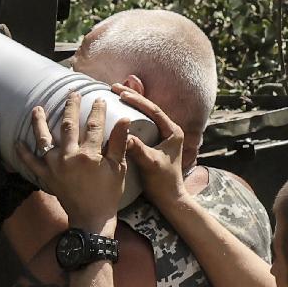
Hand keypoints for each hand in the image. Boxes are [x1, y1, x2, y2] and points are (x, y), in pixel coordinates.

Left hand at [15, 90, 127, 231]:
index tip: (98, 99)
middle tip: (71, 94)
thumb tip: (124, 119)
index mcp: (89, 154)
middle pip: (68, 126)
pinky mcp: (46, 177)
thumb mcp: (119, 168)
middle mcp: (69, 157)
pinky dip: (23, 153)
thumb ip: (119, 143)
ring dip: (39, 123)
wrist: (91, 218)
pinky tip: (18, 142)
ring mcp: (54, 167)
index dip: (96, 110)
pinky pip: (31, 163)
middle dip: (69, 107)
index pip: (93, 125)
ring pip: (44, 139)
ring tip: (37, 109)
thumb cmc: (108, 194)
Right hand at [110, 86, 187, 207]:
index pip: (154, 110)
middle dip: (132, 97)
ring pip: (145, 114)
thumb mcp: (150, 165)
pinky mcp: (154, 142)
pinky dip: (129, 116)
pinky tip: (117, 113)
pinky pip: (141, 124)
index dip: (138, 100)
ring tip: (114, 94)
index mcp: (173, 132)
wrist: (169, 199)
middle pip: (149, 108)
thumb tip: (124, 136)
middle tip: (114, 87)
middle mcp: (169, 131)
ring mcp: (161, 136)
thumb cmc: (163, 183)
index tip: (121, 93)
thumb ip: (139, 149)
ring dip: (130, 104)